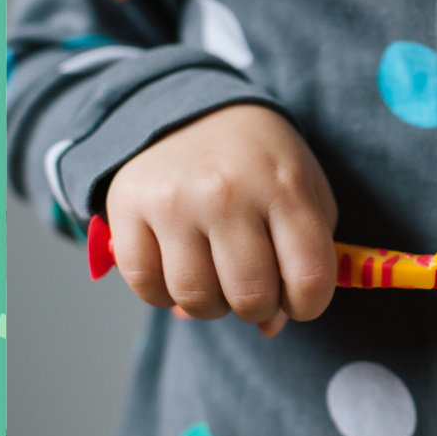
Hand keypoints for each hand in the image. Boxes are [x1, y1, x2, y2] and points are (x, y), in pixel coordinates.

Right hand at [106, 104, 337, 334]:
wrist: (193, 109)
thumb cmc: (261, 164)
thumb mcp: (304, 193)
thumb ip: (307, 259)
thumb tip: (272, 327)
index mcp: (285, 186)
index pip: (309, 278)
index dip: (308, 305)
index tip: (299, 297)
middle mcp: (229, 191)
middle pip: (250, 297)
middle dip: (259, 308)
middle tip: (254, 286)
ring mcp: (175, 200)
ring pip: (196, 299)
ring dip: (212, 304)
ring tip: (217, 276)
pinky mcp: (127, 207)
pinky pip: (146, 288)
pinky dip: (165, 295)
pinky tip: (179, 268)